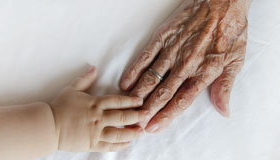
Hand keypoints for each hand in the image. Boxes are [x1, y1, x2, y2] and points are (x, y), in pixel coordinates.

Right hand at [50, 67, 147, 151]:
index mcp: (95, 103)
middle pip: (122, 117)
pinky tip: (128, 143)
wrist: (48, 125)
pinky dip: (120, 145)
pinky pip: (109, 145)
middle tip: (147, 115)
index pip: (117, 101)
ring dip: (132, 132)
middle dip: (137, 116)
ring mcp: (96, 132)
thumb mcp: (72, 89)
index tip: (141, 101)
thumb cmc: (59, 106)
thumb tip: (94, 67)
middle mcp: (98, 118)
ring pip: (119, 133)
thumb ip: (85, 79)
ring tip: (141, 131)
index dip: (131, 101)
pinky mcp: (92, 144)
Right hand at [120, 0, 248, 132]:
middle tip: (136, 123)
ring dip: (139, 94)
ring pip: (152, 77)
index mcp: (204, 72)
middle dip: (149, 110)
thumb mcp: (236, 60)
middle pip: (163, 92)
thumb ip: (225, 87)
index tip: (154, 127)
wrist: (222, 2)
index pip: (182, 100)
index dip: (167, 115)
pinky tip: (125, 83)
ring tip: (128, 107)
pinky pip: (145, 56)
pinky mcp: (163, 37)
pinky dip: (134, 70)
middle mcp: (185, 64)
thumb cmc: (230, 31)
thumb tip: (223, 111)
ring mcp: (172, 50)